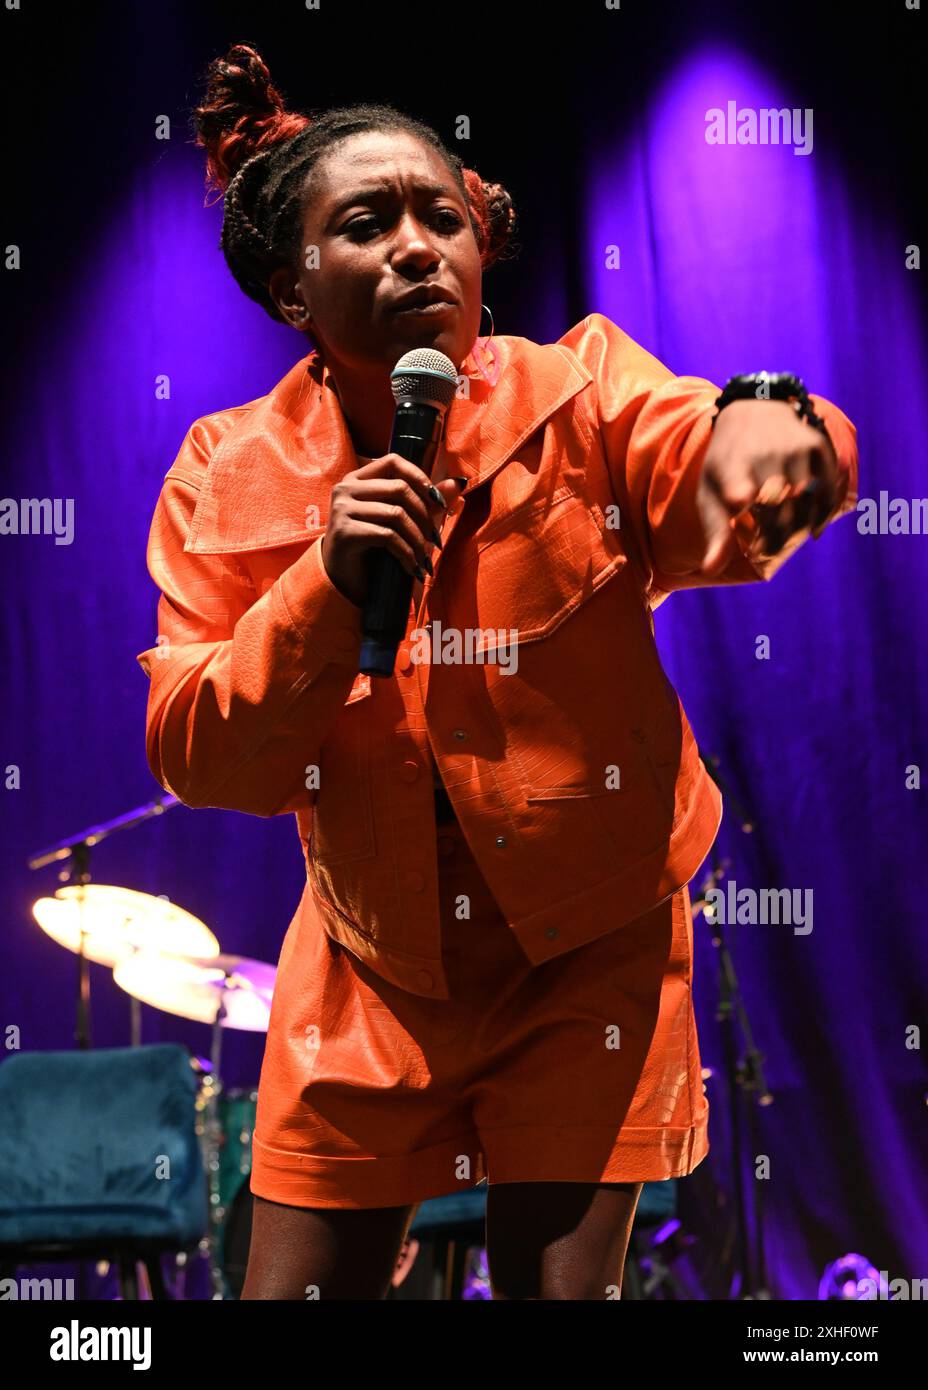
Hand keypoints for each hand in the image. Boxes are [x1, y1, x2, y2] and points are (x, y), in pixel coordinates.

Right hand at [321, 454, 464, 606]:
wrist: (343, 581)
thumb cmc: (372, 547)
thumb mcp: (399, 521)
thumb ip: (426, 500)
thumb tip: (457, 483)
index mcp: (357, 479)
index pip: (393, 461)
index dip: (419, 477)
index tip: (438, 501)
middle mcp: (345, 488)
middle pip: (399, 488)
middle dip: (425, 516)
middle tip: (435, 539)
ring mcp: (341, 509)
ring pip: (396, 514)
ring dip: (418, 540)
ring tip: (424, 558)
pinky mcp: (344, 532)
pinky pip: (387, 536)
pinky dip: (406, 553)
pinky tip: (411, 567)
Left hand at [697, 398, 839, 574]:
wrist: (754, 409)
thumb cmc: (726, 462)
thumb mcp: (711, 491)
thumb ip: (715, 532)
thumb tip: (710, 570)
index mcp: (732, 466)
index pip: (739, 490)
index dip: (740, 498)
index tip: (741, 506)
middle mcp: (765, 455)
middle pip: (778, 512)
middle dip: (774, 538)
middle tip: (766, 547)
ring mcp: (795, 449)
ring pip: (806, 503)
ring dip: (799, 526)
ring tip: (786, 532)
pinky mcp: (818, 446)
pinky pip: (828, 490)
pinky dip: (824, 513)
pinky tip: (813, 528)